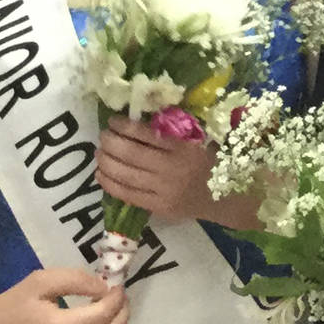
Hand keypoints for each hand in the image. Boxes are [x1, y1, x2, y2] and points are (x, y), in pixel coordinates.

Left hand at [96, 117, 215, 221]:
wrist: (225, 197)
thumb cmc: (209, 160)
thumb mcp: (197, 139)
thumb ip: (173, 129)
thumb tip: (138, 115)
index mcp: (184, 147)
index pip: (147, 134)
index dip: (125, 126)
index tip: (113, 121)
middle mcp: (172, 169)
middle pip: (131, 155)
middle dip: (111, 143)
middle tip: (102, 136)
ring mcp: (165, 191)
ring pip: (126, 176)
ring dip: (107, 162)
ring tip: (99, 153)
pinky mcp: (160, 207)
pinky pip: (129, 196)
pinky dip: (111, 184)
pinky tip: (100, 175)